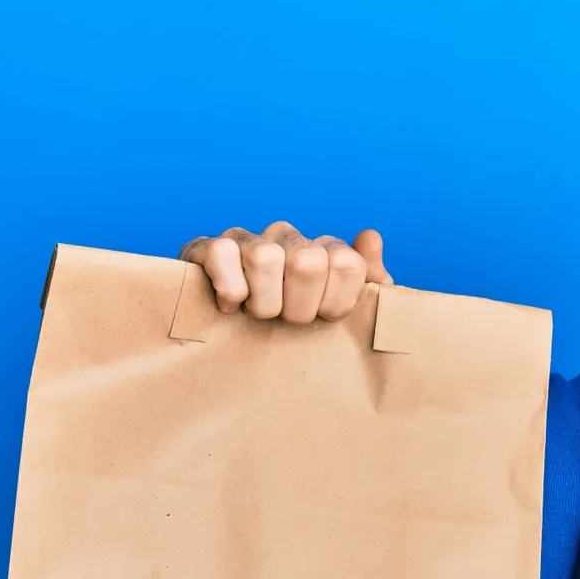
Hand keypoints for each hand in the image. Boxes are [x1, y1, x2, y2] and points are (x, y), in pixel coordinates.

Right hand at [178, 222, 390, 322]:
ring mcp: (247, 239)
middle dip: (298, 308)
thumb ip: (371, 281)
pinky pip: (221, 253)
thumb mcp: (344, 312)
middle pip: (308, 263)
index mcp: (323, 249)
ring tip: (258, 312)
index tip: (322, 318)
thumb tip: (369, 237)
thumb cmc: (298, 327)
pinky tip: (230, 305)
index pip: (347, 264)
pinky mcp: (208, 247)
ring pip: (264, 258)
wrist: (233, 341)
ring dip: (263, 303)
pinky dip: (229, 289)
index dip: (336, 303)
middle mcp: (287, 236)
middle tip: (287, 318)